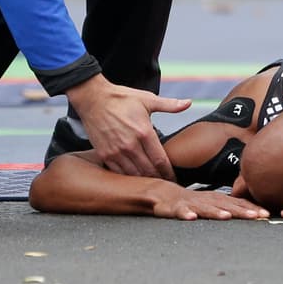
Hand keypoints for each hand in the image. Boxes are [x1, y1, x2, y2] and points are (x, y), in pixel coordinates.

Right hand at [66, 74, 189, 179]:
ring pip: (134, 176)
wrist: (93, 99)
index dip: (169, 173)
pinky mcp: (104, 155)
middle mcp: (131, 145)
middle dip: (159, 180)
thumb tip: (189, 103)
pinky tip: (134, 180)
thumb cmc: (121, 98)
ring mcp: (116, 152)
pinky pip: (119, 173)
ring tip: (152, 185)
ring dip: (144, 181)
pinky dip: (128, 178)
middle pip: (149, 172)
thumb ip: (169, 105)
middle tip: (167, 185)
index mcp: (144, 132)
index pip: (160, 160)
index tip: (175, 178)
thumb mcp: (147, 99)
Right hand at [149, 183, 269, 220]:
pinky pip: (181, 211)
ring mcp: (192, 203)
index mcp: (218, 199)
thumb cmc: (194, 202)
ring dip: (216, 212)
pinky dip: (186, 214)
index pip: (238, 203)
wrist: (166, 195)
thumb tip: (256, 213)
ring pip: (206, 208)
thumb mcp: (215, 204)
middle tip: (256, 216)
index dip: (252, 208)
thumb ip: (232, 207)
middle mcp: (207, 200)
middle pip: (226, 205)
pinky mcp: (176, 208)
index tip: (267, 214)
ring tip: (227, 217)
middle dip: (241, 211)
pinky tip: (191, 218)